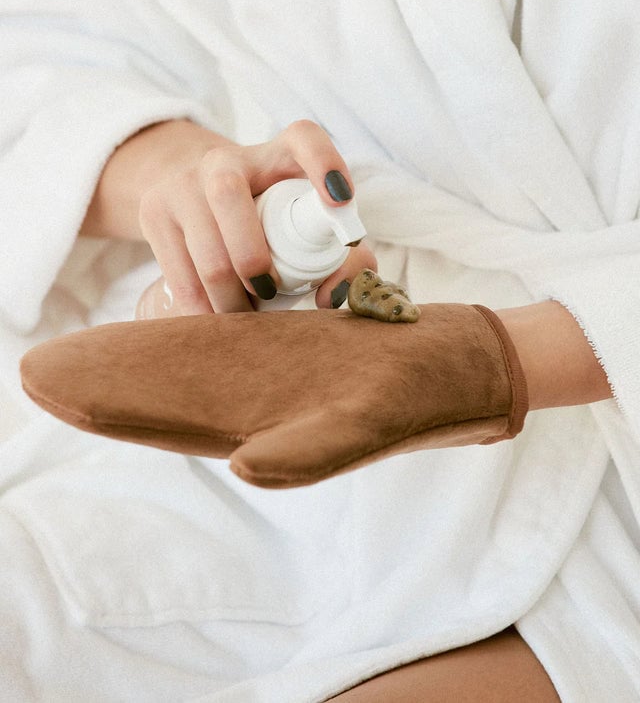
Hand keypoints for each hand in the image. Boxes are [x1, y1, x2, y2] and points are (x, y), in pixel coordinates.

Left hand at [20, 304, 527, 487]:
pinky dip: (195, 321)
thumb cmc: (430, 396)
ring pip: (195, 364)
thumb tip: (241, 466)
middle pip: (169, 396)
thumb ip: (308, 455)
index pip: (173, 424)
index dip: (114, 410)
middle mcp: (263, 405)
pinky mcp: (296, 345)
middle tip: (38, 370)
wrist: (463, 364)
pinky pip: (235, 334)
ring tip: (89, 342)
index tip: (49, 390)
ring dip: (140, 354)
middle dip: (107, 383)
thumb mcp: (375, 422)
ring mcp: (276, 373)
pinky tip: (169, 306)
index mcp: (270, 432)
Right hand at [82, 119, 376, 313]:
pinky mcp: (154, 212)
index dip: (324, 163)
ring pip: (207, 253)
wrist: (191, 193)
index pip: (304, 138)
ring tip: (246, 316)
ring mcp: (183, 183)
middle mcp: (226, 160)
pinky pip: (179, 274)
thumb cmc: (268, 218)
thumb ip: (343, 260)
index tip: (340, 201)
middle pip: (231, 200)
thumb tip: (333, 295)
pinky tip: (217, 318)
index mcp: (278, 154)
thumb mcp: (303, 224)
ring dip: (231, 299)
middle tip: (271, 294)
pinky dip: (202, 307)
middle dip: (254, 263)